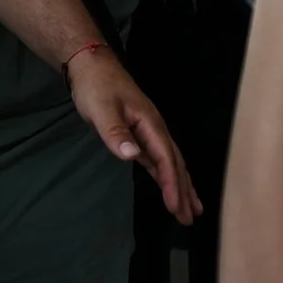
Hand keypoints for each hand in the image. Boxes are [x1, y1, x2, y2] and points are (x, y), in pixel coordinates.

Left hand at [67, 46, 199, 222]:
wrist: (91, 65)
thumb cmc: (97, 87)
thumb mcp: (102, 110)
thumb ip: (116, 133)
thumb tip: (132, 156)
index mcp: (150, 124)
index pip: (165, 159)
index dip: (171, 184)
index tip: (176, 207)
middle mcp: (155, 129)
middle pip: (174, 164)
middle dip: (183, 191)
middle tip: (190, 218)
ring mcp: (148, 132)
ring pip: (170, 162)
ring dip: (180, 185)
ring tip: (191, 208)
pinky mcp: (139, 134)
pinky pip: (158, 159)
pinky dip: (166, 174)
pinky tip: (170, 186)